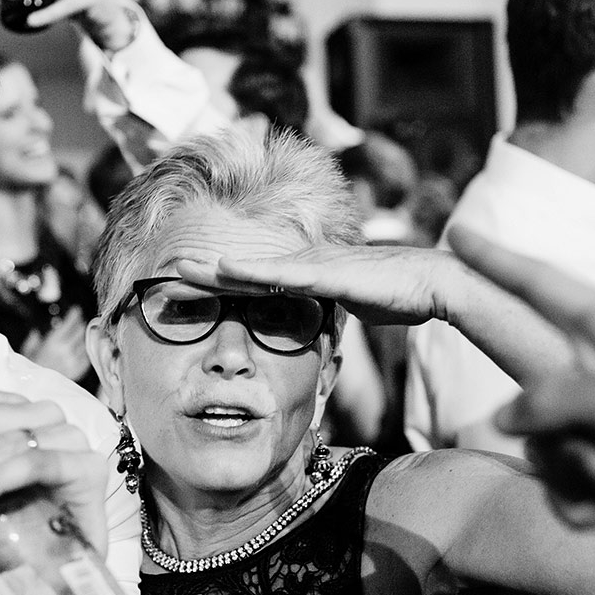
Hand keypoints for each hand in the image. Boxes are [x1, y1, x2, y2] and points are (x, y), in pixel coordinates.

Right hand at [20, 306, 91, 381]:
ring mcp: (73, 361)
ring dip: (82, 338)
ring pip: (85, 343)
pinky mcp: (78, 370)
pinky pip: (86, 356)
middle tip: (77, 323)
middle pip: (80, 330)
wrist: (36, 389)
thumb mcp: (28, 350)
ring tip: (78, 337)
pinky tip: (79, 350)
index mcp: (53, 342)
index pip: (71, 322)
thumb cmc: (30, 370)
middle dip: (79, 324)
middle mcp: (65, 350)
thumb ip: (34, 339)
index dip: (75, 314)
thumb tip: (38, 332)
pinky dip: (84, 351)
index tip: (76, 311)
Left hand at [177, 244, 466, 325]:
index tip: (187, 293)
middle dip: (203, 273)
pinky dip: (249, 269)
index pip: (253, 283)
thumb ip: (330, 315)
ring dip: (213, 269)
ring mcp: (310, 264)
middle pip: (242, 270)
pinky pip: (279, 272)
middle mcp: (301, 264)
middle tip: (165, 274)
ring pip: (251, 267)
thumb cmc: (397, 296)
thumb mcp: (351, 310)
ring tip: (177, 268)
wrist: (430, 282)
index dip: (219, 286)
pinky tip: (223, 267)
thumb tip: (318, 330)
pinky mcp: (323, 271)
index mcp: (305, 276)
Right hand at [447, 226, 594, 579]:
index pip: (545, 287)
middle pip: (533, 386)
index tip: (460, 233)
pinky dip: (589, 502)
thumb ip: (550, 399)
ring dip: (576, 468)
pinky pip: (565, 488)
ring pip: (543, 444)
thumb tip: (505, 419)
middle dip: (547, 421)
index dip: (498, 261)